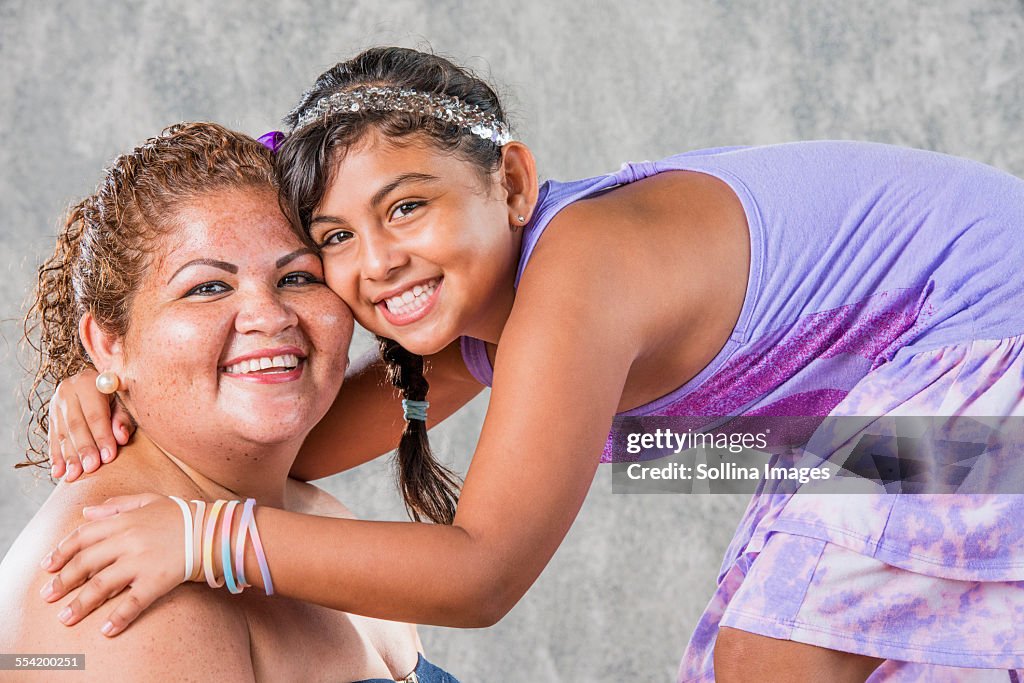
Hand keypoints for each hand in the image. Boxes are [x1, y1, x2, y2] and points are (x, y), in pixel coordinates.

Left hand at [39, 494, 185, 635]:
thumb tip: (85, 512)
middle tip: (47, 597)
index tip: (47, 567)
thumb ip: (116, 505)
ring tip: (65, 618)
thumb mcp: (149, 501)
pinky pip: (133, 602)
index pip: (83, 535)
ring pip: (101, 585)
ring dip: (81, 604)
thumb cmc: (183, 516)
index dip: (61, 551)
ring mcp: (142, 561)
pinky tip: (106, 630)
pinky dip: (118, 617)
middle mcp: (128, 540)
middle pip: (86, 562)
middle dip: (63, 581)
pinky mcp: (157, 580)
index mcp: (125, 520)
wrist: (215, 531)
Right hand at [48, 368, 134, 480]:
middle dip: (84, 449)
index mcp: (88, 381)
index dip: (102, 436)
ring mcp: (56, 403)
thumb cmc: (118, 395)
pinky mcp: (51, 416)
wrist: (99, 383)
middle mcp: (68, 390)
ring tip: (74, 476)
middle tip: (91, 468)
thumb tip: (121, 438)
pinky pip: (52, 438)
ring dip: (68, 457)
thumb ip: (123, 419)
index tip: (108, 457)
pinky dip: (55, 457)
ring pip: (62, 433)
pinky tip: (58, 472)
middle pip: (76, 424)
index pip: (95, 414)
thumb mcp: (124, 402)